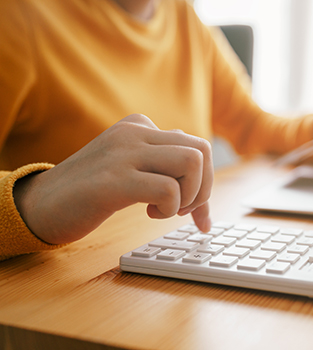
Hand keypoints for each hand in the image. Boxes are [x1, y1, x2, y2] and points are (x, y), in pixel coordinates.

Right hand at [13, 114, 212, 244]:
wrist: (39, 204)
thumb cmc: (90, 192)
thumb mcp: (130, 170)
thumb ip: (162, 168)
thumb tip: (204, 197)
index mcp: (139, 126)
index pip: (196, 146)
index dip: (206, 184)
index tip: (197, 214)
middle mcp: (134, 133)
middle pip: (202, 150)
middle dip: (204, 188)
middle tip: (182, 209)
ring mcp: (123, 154)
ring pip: (192, 162)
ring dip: (190, 196)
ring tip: (166, 210)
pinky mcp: (114, 180)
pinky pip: (168, 189)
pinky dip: (169, 208)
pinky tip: (148, 213)